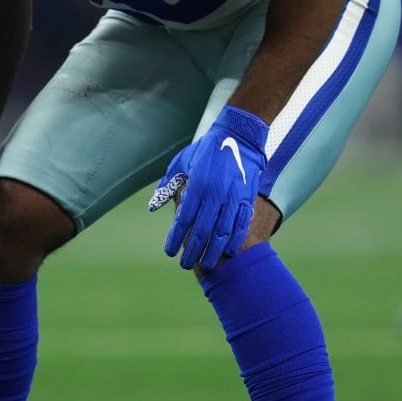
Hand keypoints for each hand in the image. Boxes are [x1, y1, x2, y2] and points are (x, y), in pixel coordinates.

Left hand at [148, 105, 268, 272]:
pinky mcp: (248, 197)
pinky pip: (242, 224)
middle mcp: (216, 193)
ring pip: (223, 232)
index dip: (175, 238)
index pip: (184, 219)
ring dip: (214, 251)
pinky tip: (229, 252)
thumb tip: (153, 206)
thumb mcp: (182, 161)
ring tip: (206, 264)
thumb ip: (168, 184)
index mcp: (197, 184)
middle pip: (202, 231)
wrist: (240, 136)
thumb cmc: (207, 149)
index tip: (170, 252)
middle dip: (192, 251)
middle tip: (185, 265)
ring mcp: (234, 197)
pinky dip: (235, 240)